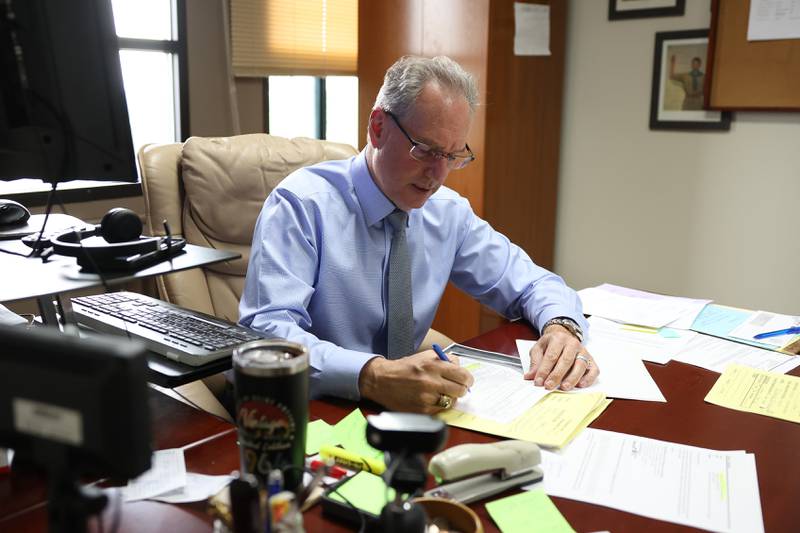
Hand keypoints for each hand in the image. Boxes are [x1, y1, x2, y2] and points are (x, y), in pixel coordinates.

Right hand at [358, 350, 473, 413]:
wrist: (382, 380)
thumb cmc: (405, 368)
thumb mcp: (425, 356)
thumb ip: (445, 360)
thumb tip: (461, 369)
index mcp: (433, 366)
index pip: (463, 375)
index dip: (468, 379)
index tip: (466, 381)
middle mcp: (431, 382)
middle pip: (460, 390)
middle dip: (461, 389)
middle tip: (456, 388)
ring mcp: (426, 397)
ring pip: (451, 402)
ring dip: (449, 398)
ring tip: (441, 393)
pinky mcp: (421, 410)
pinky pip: (440, 410)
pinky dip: (439, 405)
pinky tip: (431, 399)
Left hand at [524, 325, 598, 390]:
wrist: (563, 335)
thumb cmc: (550, 344)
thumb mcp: (538, 349)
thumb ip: (535, 362)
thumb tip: (530, 376)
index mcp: (558, 339)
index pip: (551, 356)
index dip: (544, 370)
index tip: (538, 382)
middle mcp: (573, 344)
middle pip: (566, 360)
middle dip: (556, 375)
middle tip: (549, 386)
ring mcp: (583, 352)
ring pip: (580, 365)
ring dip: (572, 378)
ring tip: (564, 387)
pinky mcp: (591, 360)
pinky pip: (594, 370)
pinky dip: (589, 378)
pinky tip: (580, 385)